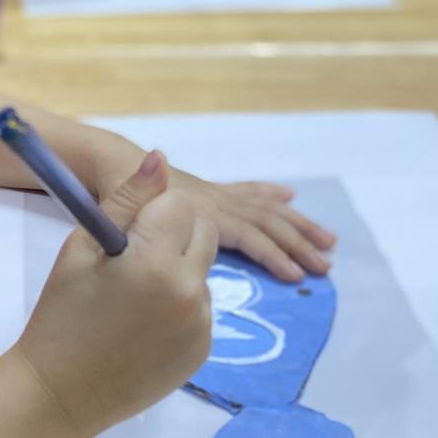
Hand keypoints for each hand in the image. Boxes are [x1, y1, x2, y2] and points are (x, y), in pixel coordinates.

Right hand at [14, 152, 216, 437]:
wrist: (60, 393)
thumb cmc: (62, 315)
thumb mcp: (82, 248)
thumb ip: (127, 200)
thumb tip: (160, 159)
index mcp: (156, 261)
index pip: (180, 204)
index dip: (152, 212)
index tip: (126, 236)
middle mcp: (189, 291)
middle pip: (203, 232)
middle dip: (174, 234)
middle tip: (133, 260)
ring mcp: (201, 325)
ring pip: (203, 269)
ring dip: (178, 270)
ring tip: (134, 298)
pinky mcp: (204, 350)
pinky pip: (201, 307)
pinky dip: (180, 306)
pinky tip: (144, 325)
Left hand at [82, 135, 337, 281]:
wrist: (110, 163)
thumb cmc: (115, 191)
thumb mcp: (124, 204)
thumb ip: (141, 197)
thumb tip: (163, 172)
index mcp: (198, 210)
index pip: (244, 233)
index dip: (269, 253)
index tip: (293, 274)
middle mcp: (213, 200)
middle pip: (265, 221)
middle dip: (297, 243)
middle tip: (326, 265)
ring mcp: (214, 195)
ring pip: (265, 208)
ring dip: (297, 224)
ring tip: (327, 240)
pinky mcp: (211, 192)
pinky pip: (248, 193)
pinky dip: (270, 195)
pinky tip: (290, 196)